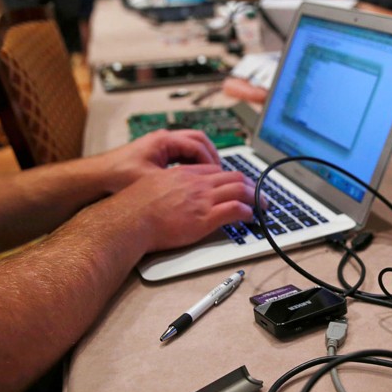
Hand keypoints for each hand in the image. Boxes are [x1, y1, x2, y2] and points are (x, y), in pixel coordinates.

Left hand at [96, 129, 221, 192]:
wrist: (95, 178)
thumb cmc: (117, 177)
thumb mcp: (151, 181)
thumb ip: (175, 182)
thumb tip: (196, 189)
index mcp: (164, 141)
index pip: (198, 145)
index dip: (211, 161)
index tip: (218, 176)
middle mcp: (163, 139)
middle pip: (198, 140)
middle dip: (211, 156)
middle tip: (219, 173)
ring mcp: (159, 145)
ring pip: (190, 147)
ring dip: (201, 159)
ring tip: (209, 176)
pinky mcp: (155, 154)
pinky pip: (181, 154)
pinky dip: (191, 164)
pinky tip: (192, 179)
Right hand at [102, 164, 256, 252]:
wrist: (129, 220)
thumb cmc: (134, 208)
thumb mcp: (153, 185)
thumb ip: (168, 185)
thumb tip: (172, 193)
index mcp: (184, 174)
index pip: (216, 170)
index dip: (230, 178)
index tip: (237, 185)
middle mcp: (197, 183)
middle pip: (233, 176)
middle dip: (250, 184)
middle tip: (258, 193)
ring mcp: (203, 199)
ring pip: (240, 190)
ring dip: (256, 197)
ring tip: (263, 205)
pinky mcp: (206, 218)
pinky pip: (235, 209)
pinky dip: (248, 211)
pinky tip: (251, 217)